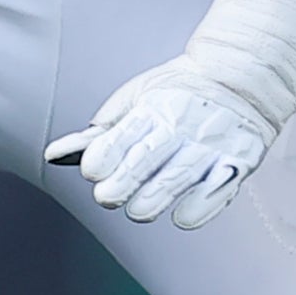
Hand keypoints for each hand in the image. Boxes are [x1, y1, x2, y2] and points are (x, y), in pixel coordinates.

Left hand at [45, 0, 295, 231]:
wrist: (241, 78)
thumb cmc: (176, 93)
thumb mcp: (135, 99)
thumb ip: (99, 132)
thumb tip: (53, 156)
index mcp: (153, 108)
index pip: (124, 136)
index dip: (105, 156)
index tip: (92, 170)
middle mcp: (182, 126)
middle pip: (147, 161)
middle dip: (122, 183)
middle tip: (108, 196)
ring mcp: (211, 145)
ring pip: (178, 179)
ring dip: (153, 199)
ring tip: (137, 210)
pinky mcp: (237, 163)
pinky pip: (217, 192)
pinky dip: (198, 208)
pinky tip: (181, 216)